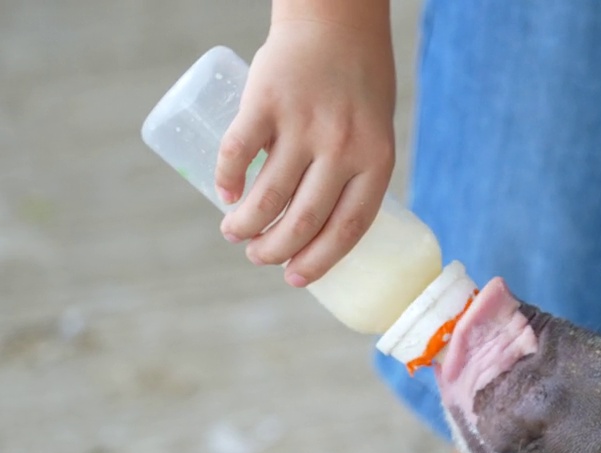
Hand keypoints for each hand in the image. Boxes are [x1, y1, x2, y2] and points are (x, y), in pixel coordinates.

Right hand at [214, 17, 395, 286]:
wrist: (337, 19)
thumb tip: (320, 224)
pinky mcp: (266, 101)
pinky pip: (239, 152)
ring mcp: (303, 125)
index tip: (296, 278)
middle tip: (259, 257)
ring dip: (246, 225)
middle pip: (304, 219)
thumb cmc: (359, 81)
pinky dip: (227, 180)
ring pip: (268, 195)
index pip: (348, 228)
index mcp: (376, 159)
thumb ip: (355, 170)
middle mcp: (342, 147)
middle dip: (276, 250)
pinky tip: (224, 196)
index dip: (319, 260)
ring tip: (235, 234)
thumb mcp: (375, 129)